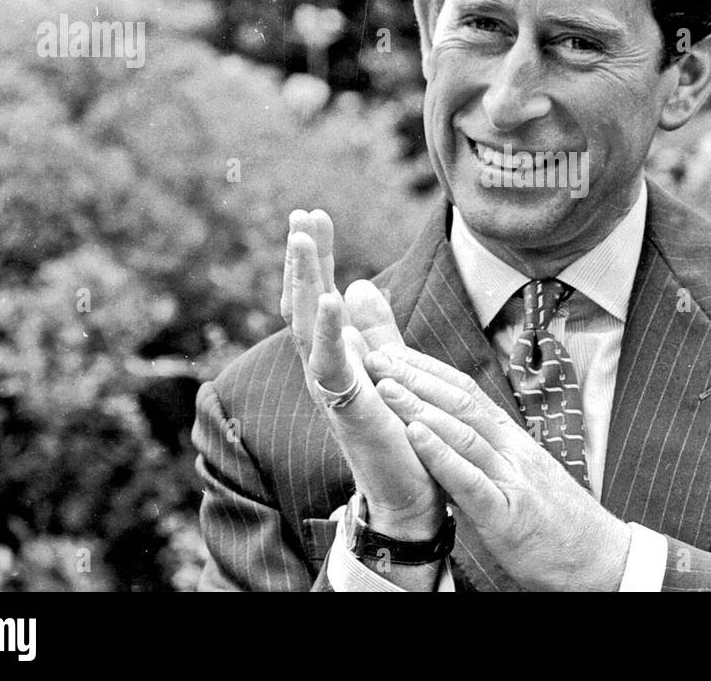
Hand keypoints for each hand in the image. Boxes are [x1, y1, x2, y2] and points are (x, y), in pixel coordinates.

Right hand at [281, 210, 444, 542]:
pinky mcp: (348, 407)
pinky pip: (332, 363)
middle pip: (305, 302)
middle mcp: (324, 367)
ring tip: (303, 238)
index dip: (315, 256)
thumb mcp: (389, 367)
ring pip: (307, 325)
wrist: (408, 496)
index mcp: (336, 355)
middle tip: (301, 214)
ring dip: (305, 279)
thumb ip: (374, 329)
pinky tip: (335, 295)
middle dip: (303, 257)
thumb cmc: (399, 435)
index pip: (318, 295)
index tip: (313, 214)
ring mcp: (331, 387)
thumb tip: (358, 283)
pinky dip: (331, 329)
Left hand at [364, 346, 631, 591]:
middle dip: (415, 376)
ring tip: (385, 385)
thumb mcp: (519, 481)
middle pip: (460, 402)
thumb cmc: (558, 526)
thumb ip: (485, 460)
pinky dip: (441, 454)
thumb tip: (447, 443)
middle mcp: (513, 450)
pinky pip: (471, 479)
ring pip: (463, 432)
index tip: (393, 351)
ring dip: (420, 405)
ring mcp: (512, 480)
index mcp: (513, 441)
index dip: (428, 370)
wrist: (601, 561)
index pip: (467, 392)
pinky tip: (415, 434)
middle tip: (375, 354)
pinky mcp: (508, 515)